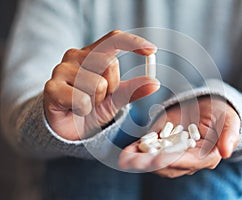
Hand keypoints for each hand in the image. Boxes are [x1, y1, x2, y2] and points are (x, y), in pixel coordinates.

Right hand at [44, 30, 159, 139]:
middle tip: (100, 98)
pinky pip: (81, 99)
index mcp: (91, 54)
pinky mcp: (51, 87)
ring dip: (97, 101)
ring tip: (86, 104)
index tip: (152, 51)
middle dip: (112, 86)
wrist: (68, 130)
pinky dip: (84, 109)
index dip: (133, 42)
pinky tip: (74, 110)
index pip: (113, 39)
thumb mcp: (115, 99)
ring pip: (97, 83)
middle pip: (109, 63)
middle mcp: (75, 56)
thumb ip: (132, 90)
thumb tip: (155, 83)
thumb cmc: (91, 109)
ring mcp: (61, 70)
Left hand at [119, 96, 239, 177]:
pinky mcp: (164, 146)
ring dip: (140, 161)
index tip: (156, 159)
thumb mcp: (229, 120)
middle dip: (148, 164)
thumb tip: (227, 152)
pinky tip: (127, 150)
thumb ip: (229, 134)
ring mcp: (175, 154)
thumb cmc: (222, 113)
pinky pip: (151, 150)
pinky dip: (139, 151)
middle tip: (131, 162)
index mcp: (206, 157)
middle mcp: (189, 160)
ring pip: (156, 161)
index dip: (172, 160)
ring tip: (125, 158)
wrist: (211, 107)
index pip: (188, 161)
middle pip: (168, 165)